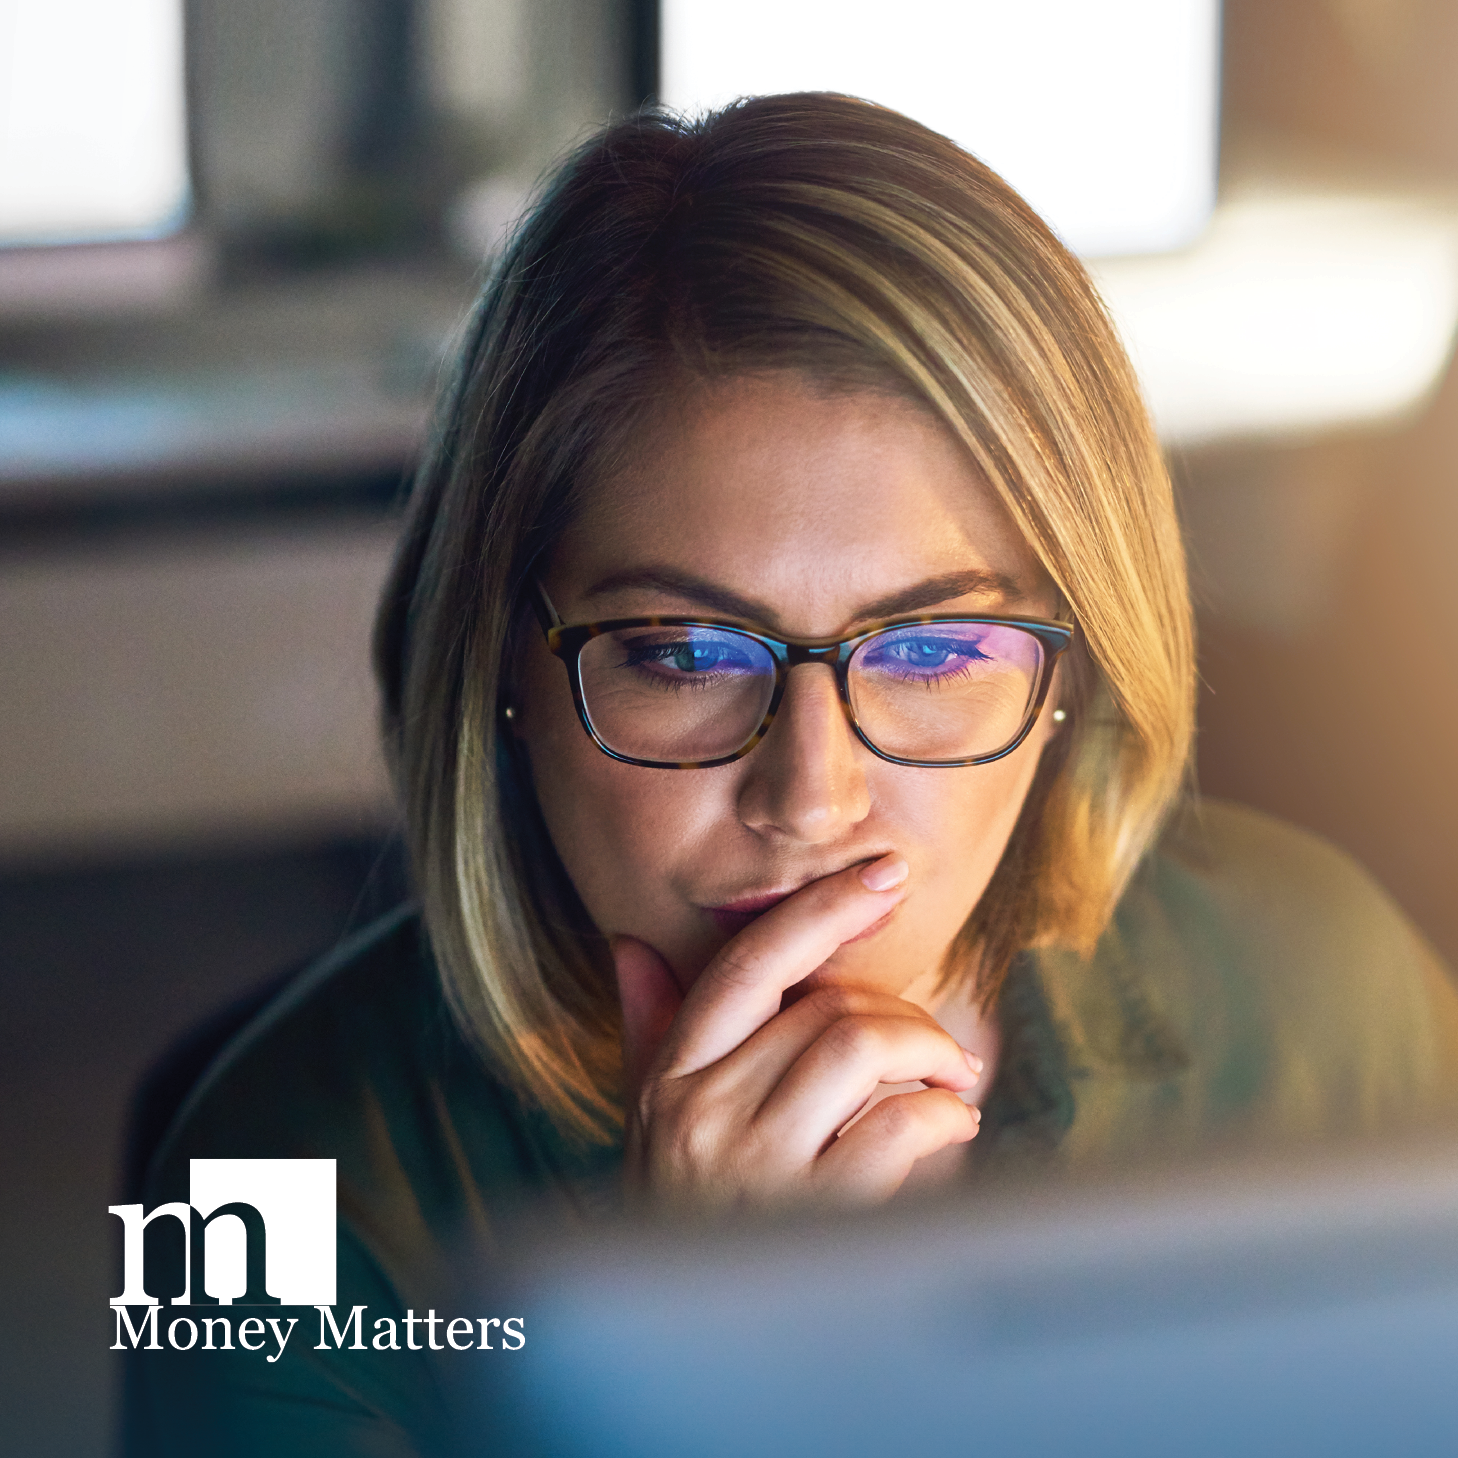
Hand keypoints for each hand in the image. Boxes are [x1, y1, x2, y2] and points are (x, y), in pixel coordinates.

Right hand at [612, 854, 981, 1209]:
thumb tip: (630, 945)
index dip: (822, 907)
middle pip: (825, 1005)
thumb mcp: (646, 1122)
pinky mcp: (809, 1218)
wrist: (688, 1341)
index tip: (883, 875)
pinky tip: (952, 1128)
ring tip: (953, 1082)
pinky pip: (895, 1127)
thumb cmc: (677, 1217)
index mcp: (669, 1076)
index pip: (749, 962)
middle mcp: (701, 1111)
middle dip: (901, 1014)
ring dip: (930, 1052)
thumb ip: (648, 1031)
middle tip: (937, 1047)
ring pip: (860, 1046)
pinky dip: (943, 1116)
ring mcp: (753, 1167)